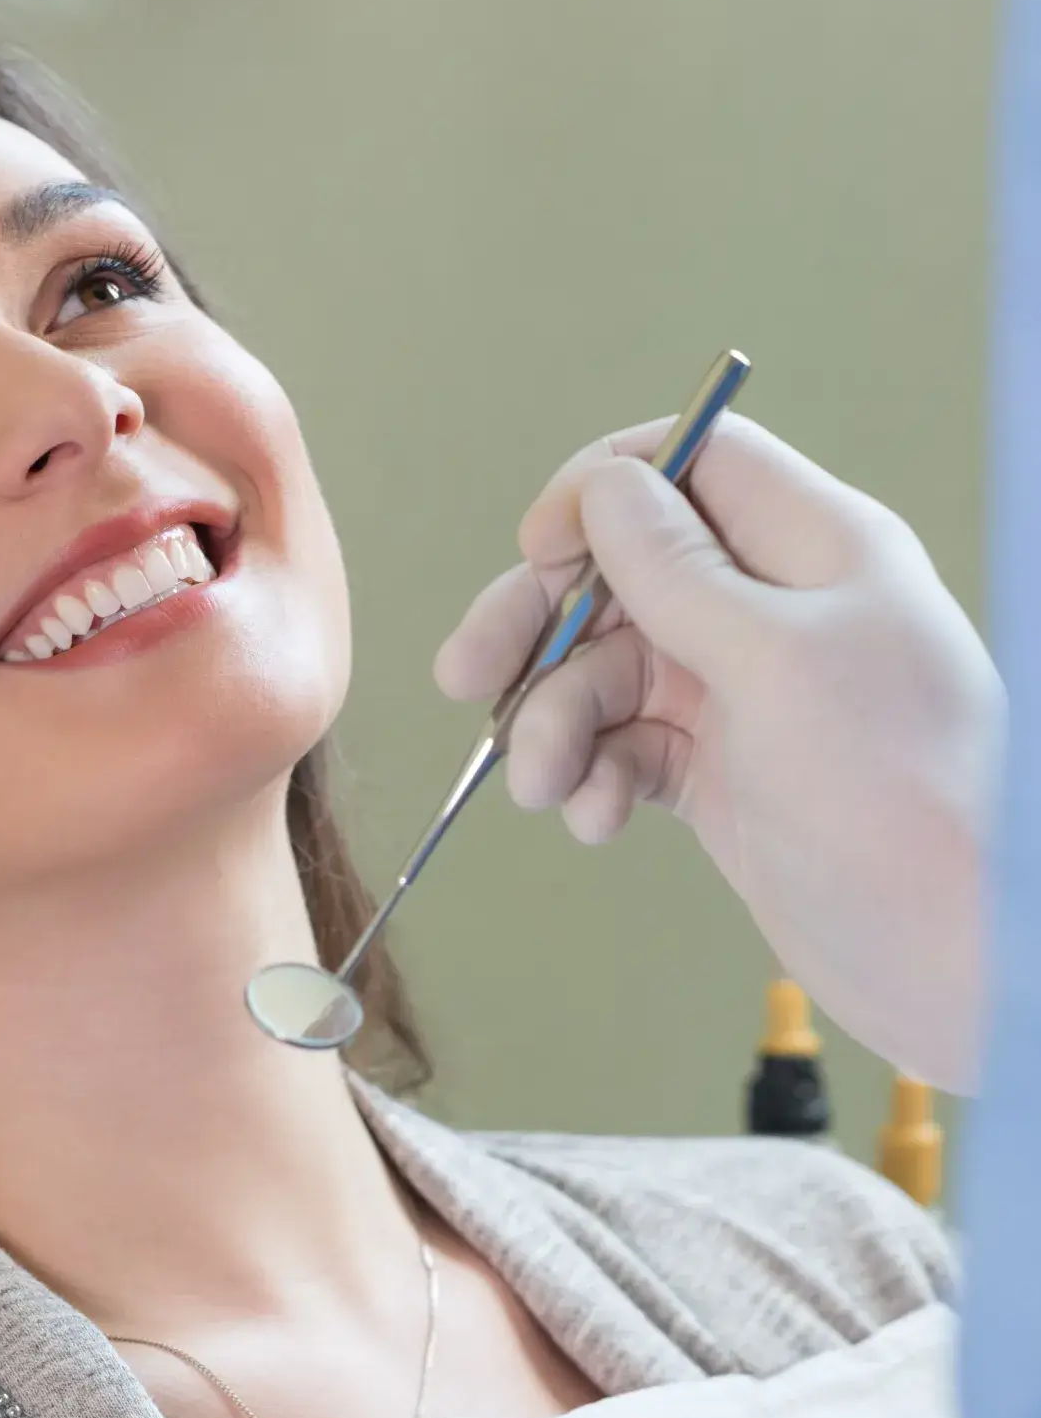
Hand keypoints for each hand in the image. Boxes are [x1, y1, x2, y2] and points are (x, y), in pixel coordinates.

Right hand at [433, 413, 1003, 1092]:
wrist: (951, 955)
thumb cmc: (899, 795)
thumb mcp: (775, 662)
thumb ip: (676, 569)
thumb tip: (603, 489)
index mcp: (812, 549)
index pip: (690, 463)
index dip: (601, 490)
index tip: (537, 548)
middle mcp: (771, 609)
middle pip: (619, 573)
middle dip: (538, 626)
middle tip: (466, 677)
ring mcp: (741, 692)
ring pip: (605, 672)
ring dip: (555, 723)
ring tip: (543, 785)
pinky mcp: (716, 769)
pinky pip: (621, 746)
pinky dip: (593, 778)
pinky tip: (597, 819)